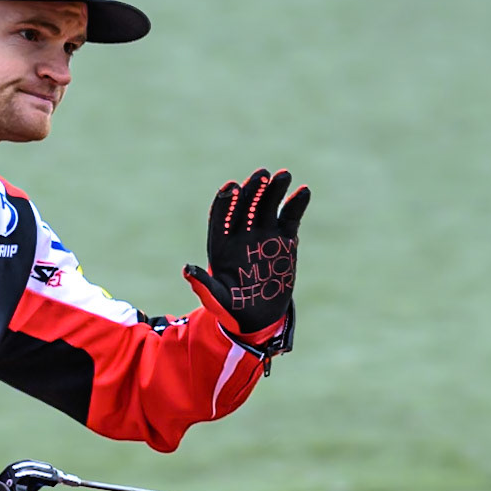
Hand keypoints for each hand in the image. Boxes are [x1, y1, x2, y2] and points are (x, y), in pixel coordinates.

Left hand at [184, 168, 308, 339]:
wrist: (258, 316)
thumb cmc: (231, 307)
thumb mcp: (215, 299)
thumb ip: (203, 285)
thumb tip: (187, 269)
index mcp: (221, 243)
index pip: (221, 216)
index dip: (226, 202)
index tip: (231, 188)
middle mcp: (242, 233)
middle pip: (246, 205)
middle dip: (252, 190)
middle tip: (261, 175)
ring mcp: (264, 234)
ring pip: (268, 206)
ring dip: (274, 190)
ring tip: (283, 175)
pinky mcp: (285, 239)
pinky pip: (290, 217)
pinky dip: (296, 204)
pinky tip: (303, 191)